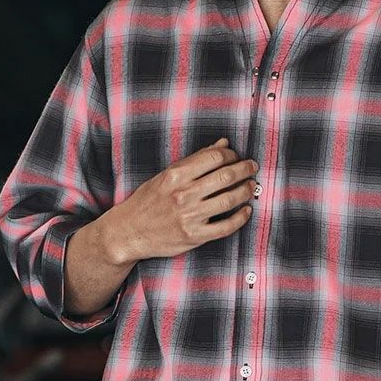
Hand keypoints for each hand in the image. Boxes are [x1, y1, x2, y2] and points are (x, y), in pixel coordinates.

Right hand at [103, 137, 256, 265]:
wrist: (129, 231)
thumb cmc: (147, 201)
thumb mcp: (166, 175)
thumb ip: (195, 160)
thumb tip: (223, 143)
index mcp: (176, 175)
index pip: (214, 158)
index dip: (231, 155)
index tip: (237, 156)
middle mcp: (184, 195)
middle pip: (226, 176)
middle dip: (245, 169)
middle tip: (252, 167)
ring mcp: (190, 217)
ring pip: (230, 200)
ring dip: (246, 191)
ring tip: (251, 186)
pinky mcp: (194, 236)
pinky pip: (226, 227)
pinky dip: (241, 218)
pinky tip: (246, 211)